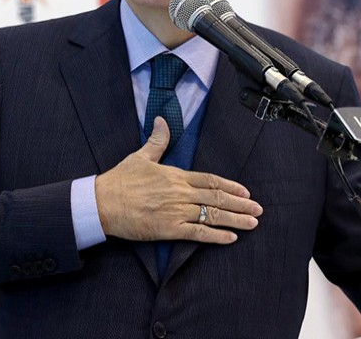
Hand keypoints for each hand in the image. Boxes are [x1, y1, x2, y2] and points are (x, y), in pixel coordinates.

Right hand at [95, 117, 262, 243]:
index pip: (210, 180)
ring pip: (212, 216)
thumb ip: (157, 141)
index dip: (230, 186)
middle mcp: (180, 193)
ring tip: (252, 223)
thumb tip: (161, 121)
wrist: (103, 202)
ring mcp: (176, 211)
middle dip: (240, 204)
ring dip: (235, 220)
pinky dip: (216, 237)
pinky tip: (230, 239)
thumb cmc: (120, 180)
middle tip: (258, 209)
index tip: (245, 192)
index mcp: (176, 175)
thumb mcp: (140, 156)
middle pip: (217, 198)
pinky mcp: (168, 229)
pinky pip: (197, 234)